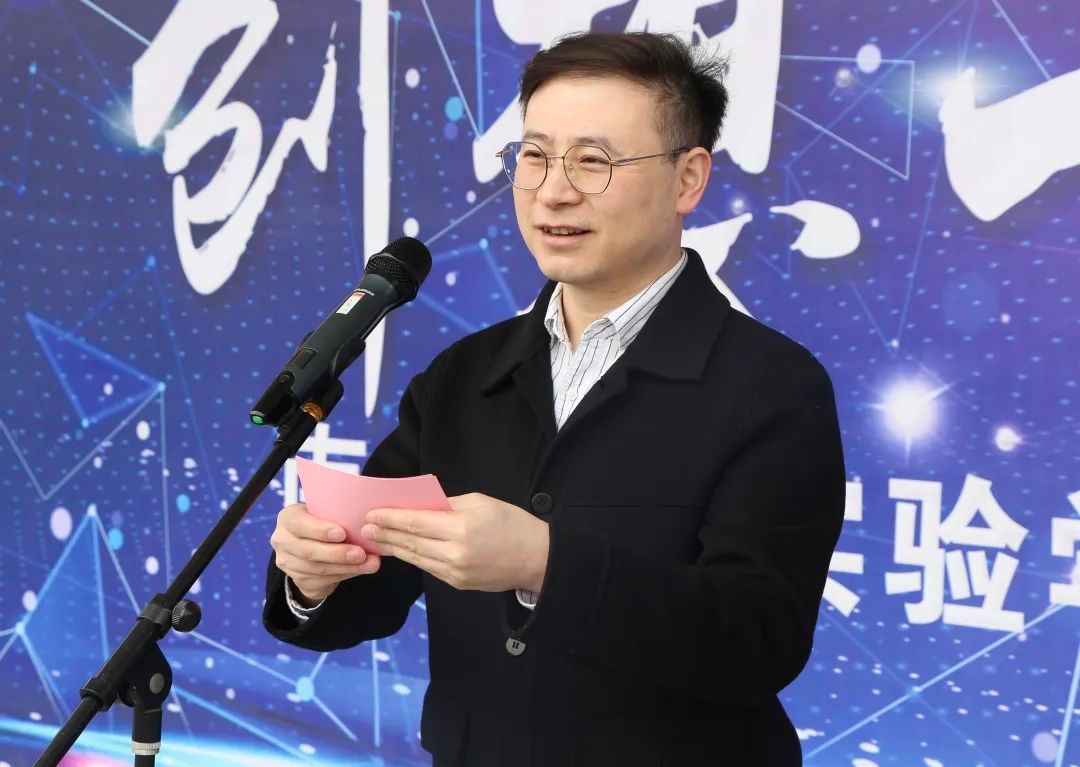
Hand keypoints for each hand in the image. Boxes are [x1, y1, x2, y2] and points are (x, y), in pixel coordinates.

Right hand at [270, 503, 381, 602]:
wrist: (312, 545)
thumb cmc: (324, 522)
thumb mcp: (325, 512)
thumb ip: (337, 514)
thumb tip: (368, 522)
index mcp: (288, 518)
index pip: (299, 524)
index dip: (320, 530)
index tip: (342, 533)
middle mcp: (282, 540)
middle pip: (308, 551)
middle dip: (337, 554)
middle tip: (361, 553)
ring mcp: (287, 563)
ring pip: (317, 569)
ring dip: (346, 567)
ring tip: (369, 564)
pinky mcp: (298, 580)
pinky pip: (322, 581)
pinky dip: (344, 575)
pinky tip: (360, 570)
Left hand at [361, 493, 549, 592]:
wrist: (537, 559)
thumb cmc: (512, 524)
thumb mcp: (481, 502)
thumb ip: (448, 505)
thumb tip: (421, 506)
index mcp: (461, 528)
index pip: (416, 522)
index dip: (391, 518)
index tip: (372, 513)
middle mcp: (455, 553)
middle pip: (411, 542)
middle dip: (386, 533)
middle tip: (365, 526)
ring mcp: (455, 572)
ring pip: (416, 558)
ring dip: (394, 547)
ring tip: (377, 538)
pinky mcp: (458, 583)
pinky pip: (429, 568)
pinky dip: (412, 558)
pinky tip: (401, 550)